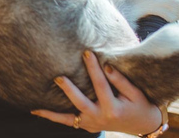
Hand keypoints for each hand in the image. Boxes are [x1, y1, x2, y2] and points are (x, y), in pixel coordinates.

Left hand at [31, 51, 162, 134]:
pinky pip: (67, 122)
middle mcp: (100, 118)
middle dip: (69, 90)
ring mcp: (91, 124)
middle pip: (81, 102)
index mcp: (113, 108)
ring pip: (68, 118)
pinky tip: (37, 111)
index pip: (101, 85)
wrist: (142, 125)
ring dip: (52, 111)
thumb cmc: (139, 105)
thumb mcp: (136, 93)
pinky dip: (53, 117)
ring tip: (36, 105)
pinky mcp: (86, 126)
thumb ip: (121, 81)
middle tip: (58, 77)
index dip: (93, 68)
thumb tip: (107, 66)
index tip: (86, 52)